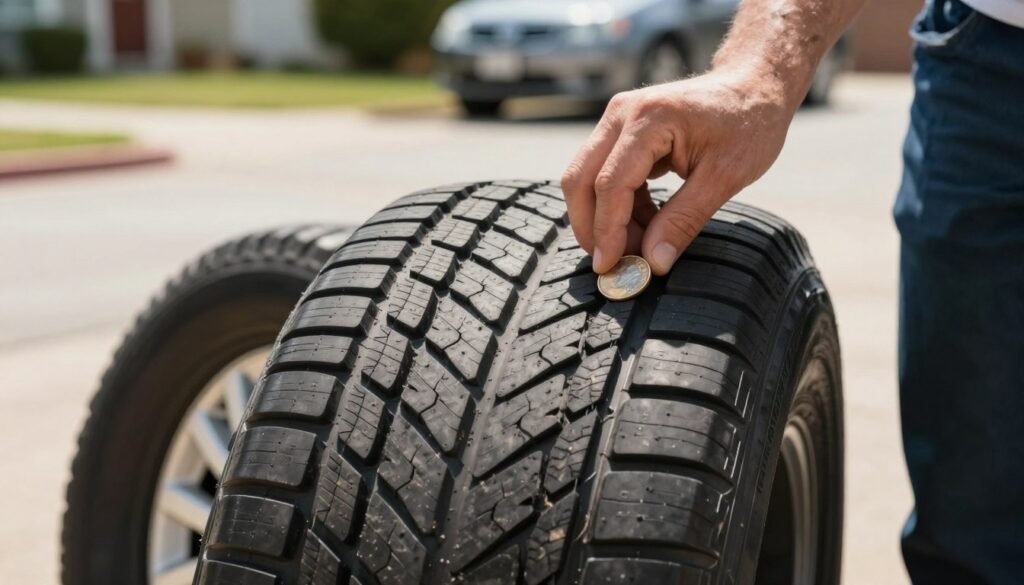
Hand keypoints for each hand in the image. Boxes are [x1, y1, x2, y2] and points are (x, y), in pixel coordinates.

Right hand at [561, 70, 797, 274]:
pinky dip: (619, 205)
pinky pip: (605, 174)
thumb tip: (653, 263)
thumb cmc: (748, 122)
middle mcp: (623, 113)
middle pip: (580, 179)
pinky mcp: (622, 130)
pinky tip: (646, 224)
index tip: (611, 268)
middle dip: (591, 227)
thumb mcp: (725, 177)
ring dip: (605, 218)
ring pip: (586, 178)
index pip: (610, 184)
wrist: (754, 83)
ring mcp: (618, 119)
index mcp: (649, 119)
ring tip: (640, 246)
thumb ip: (684, 220)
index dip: (607, 230)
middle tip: (614, 265)